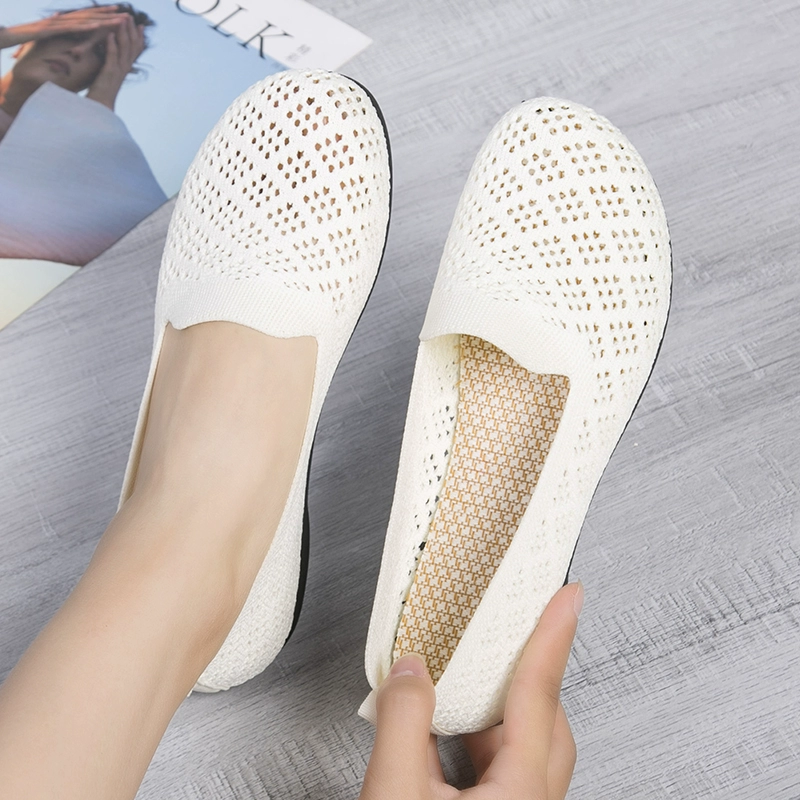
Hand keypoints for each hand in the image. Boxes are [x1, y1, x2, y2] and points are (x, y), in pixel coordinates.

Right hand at [0, 7, 128, 49]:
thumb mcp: (44, 42)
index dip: (99, 16)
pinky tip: (99, 27)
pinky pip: (69, 29)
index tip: (116, 16)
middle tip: (125, 13)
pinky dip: (84, 27)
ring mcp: (53, 24)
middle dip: (105, 14)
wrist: (2, 39)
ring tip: (119, 18)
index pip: (82, 19)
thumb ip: (55, 38)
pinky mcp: (48, 30)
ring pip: (81, 20)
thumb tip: (64, 37)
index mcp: (58, 24)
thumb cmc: (22, 44)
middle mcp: (57, 21)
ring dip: (101, 19)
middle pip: (85, 16)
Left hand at [86, 15, 144, 110]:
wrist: (99, 109)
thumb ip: (109, 65)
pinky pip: (112, 57)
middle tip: (131, 17)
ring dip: (123, 33)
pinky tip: (110, 34)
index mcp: (124, 69)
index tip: (139, 25)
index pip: (135, 51)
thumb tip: (107, 56)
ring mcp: (117, 71)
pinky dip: (111, 45)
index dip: (139, 38)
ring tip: (122, 20)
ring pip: (124, 50)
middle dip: (132, 31)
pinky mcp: (108, 74)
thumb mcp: (107, 76)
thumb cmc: (100, 94)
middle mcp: (124, 69)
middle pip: (133, 47)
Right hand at [360, 582, 583, 799]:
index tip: (566, 598)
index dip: (551, 636)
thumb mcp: (395, 792)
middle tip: (511, 634)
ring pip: (517, 748)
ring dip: (491, 712)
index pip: (540, 695)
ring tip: (460, 679)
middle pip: (542, 721)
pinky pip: (492, 772)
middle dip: (525, 673)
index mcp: (520, 793)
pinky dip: (469, 741)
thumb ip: (403, 724)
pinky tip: (436, 730)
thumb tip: (410, 673)